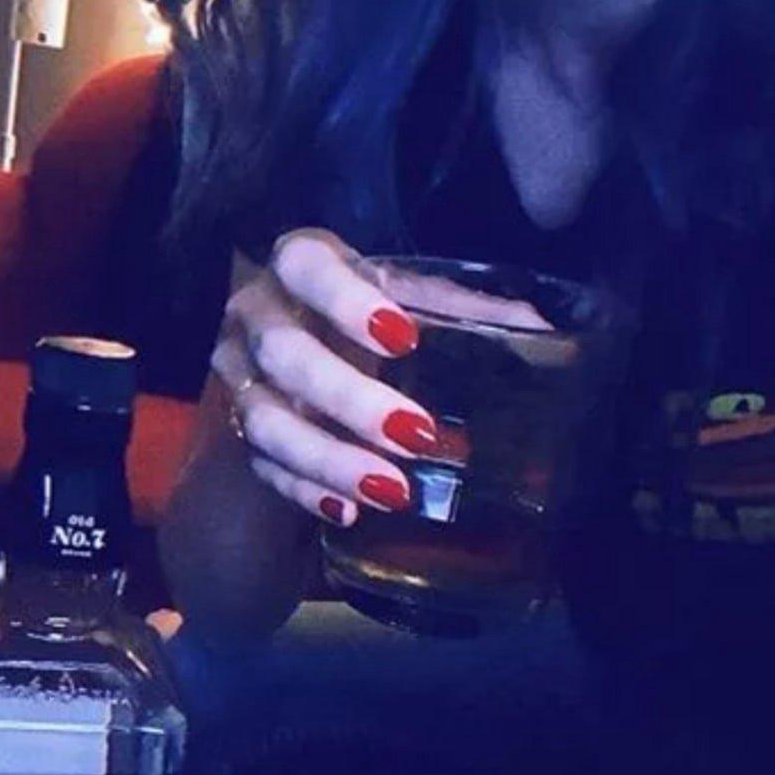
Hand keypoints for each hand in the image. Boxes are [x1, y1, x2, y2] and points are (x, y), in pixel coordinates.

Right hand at [210, 229, 439, 526]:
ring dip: (328, 458)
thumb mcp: (409, 298)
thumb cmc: (367, 312)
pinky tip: (348, 510)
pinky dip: (303, 490)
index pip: (304, 267)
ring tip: (392, 490)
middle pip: (284, 354)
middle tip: (415, 433)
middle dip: (349, 398)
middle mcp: (256, 314)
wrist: (306, 336)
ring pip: (264, 419)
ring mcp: (238, 374)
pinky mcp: (236, 427)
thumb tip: (538, 328)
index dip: (346, 301)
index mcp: (299, 264)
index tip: (403, 337)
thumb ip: (463, 309)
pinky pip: (260, 464)